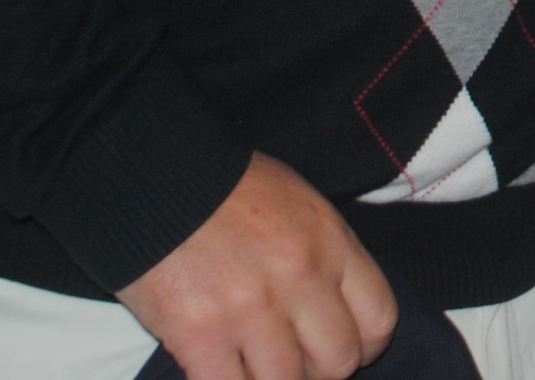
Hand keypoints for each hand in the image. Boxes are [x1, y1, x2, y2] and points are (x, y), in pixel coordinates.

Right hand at [118, 153, 395, 378]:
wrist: (154, 175)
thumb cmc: (227, 188)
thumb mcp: (298, 204)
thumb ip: (325, 255)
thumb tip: (334, 309)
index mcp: (329, 242)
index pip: (379, 320)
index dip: (365, 345)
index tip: (344, 346)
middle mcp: (299, 277)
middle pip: (338, 362)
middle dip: (319, 371)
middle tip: (294, 360)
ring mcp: (250, 309)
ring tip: (255, 367)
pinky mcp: (199, 334)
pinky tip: (220, 371)